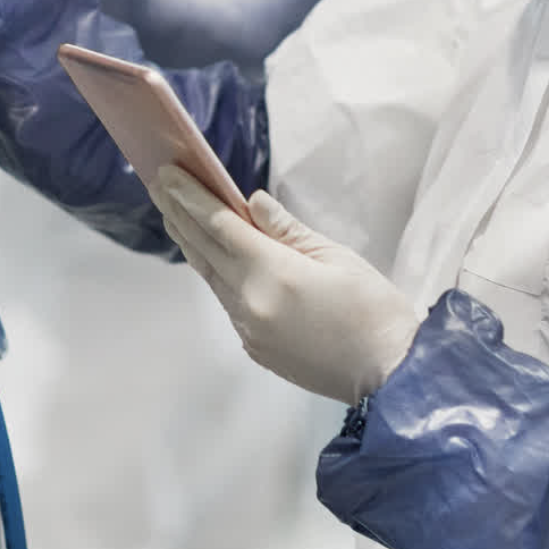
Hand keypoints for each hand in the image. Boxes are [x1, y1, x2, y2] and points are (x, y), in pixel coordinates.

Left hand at [154, 166, 421, 403]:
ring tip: (174, 215)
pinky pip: (228, 302)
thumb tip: (250, 203)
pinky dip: (216, 273)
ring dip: (191, 244)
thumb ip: (287, 230)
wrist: (390, 374)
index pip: (219, 225)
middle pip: (205, 250)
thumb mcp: (337, 256)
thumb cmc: (375, 309)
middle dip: (179, 214)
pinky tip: (212, 258)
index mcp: (273, 272)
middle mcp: (250, 302)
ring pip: (212, 277)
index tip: (167, 173)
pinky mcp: (255, 347)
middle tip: (158, 184)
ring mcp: (249, 329)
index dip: (191, 197)